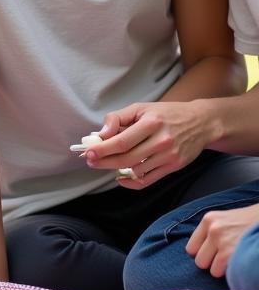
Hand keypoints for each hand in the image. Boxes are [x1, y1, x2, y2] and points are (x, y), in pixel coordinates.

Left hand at [83, 101, 212, 188]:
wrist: (201, 123)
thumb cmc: (166, 114)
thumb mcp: (141, 108)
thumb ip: (118, 118)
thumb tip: (101, 133)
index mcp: (151, 123)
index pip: (122, 141)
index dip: (103, 149)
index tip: (88, 152)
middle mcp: (161, 141)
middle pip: (127, 157)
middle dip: (105, 161)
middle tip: (90, 161)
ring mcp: (169, 156)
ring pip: (137, 169)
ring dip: (116, 169)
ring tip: (104, 164)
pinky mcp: (174, 167)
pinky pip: (149, 179)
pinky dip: (132, 182)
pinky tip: (121, 178)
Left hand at [186, 203, 258, 277]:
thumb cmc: (248, 222)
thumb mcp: (224, 219)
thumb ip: (211, 232)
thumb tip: (200, 251)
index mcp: (208, 220)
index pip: (191, 248)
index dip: (202, 254)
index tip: (211, 256)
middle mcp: (213, 230)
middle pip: (199, 261)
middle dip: (211, 264)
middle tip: (223, 261)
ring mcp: (223, 243)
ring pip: (212, 270)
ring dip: (222, 270)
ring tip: (233, 263)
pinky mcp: (234, 255)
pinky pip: (225, 274)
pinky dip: (232, 274)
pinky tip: (239, 266)